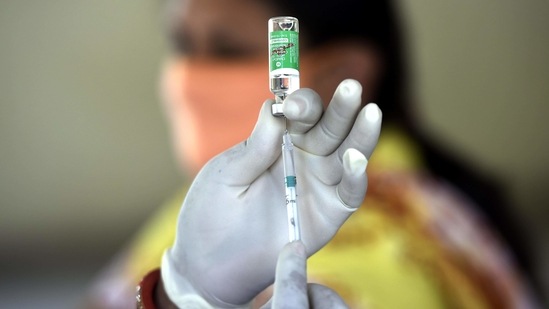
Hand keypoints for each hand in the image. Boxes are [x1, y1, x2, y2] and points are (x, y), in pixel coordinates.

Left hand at [162, 79, 381, 306]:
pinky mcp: (329, 215)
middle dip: (341, 108)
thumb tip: (274, 107)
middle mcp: (305, 159)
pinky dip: (356, 177)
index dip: (302, 104)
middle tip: (351, 87)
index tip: (291, 106)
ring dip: (361, 134)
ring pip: (348, 154)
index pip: (301, 114)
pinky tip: (355, 159)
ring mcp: (319, 186)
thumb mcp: (226, 175)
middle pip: (331, 127)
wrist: (209, 264)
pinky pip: (349, 193)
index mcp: (278, 142)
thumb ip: (255, 147)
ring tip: (371, 112)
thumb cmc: (212, 213)